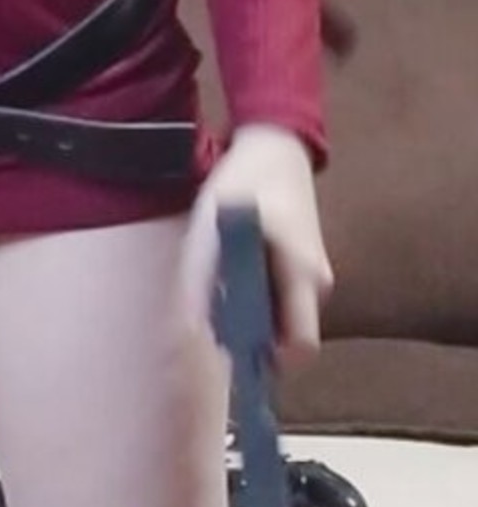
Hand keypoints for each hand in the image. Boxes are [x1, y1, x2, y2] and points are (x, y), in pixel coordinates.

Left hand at [179, 124, 333, 366]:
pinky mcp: (305, 269)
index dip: (269, 359)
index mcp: (301, 274)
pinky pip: (283, 301)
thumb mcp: (211, 229)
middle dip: (254, 337)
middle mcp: (317, 281)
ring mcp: (315, 275)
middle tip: (216, 315)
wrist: (275, 147)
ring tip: (223, 285)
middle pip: (288, 337)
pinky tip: (236, 274)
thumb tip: (189, 330)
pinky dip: (259, 299)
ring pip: (284, 319)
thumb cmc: (243, 184)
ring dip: (253, 315)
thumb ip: (201, 280)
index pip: (301, 347)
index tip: (233, 349)